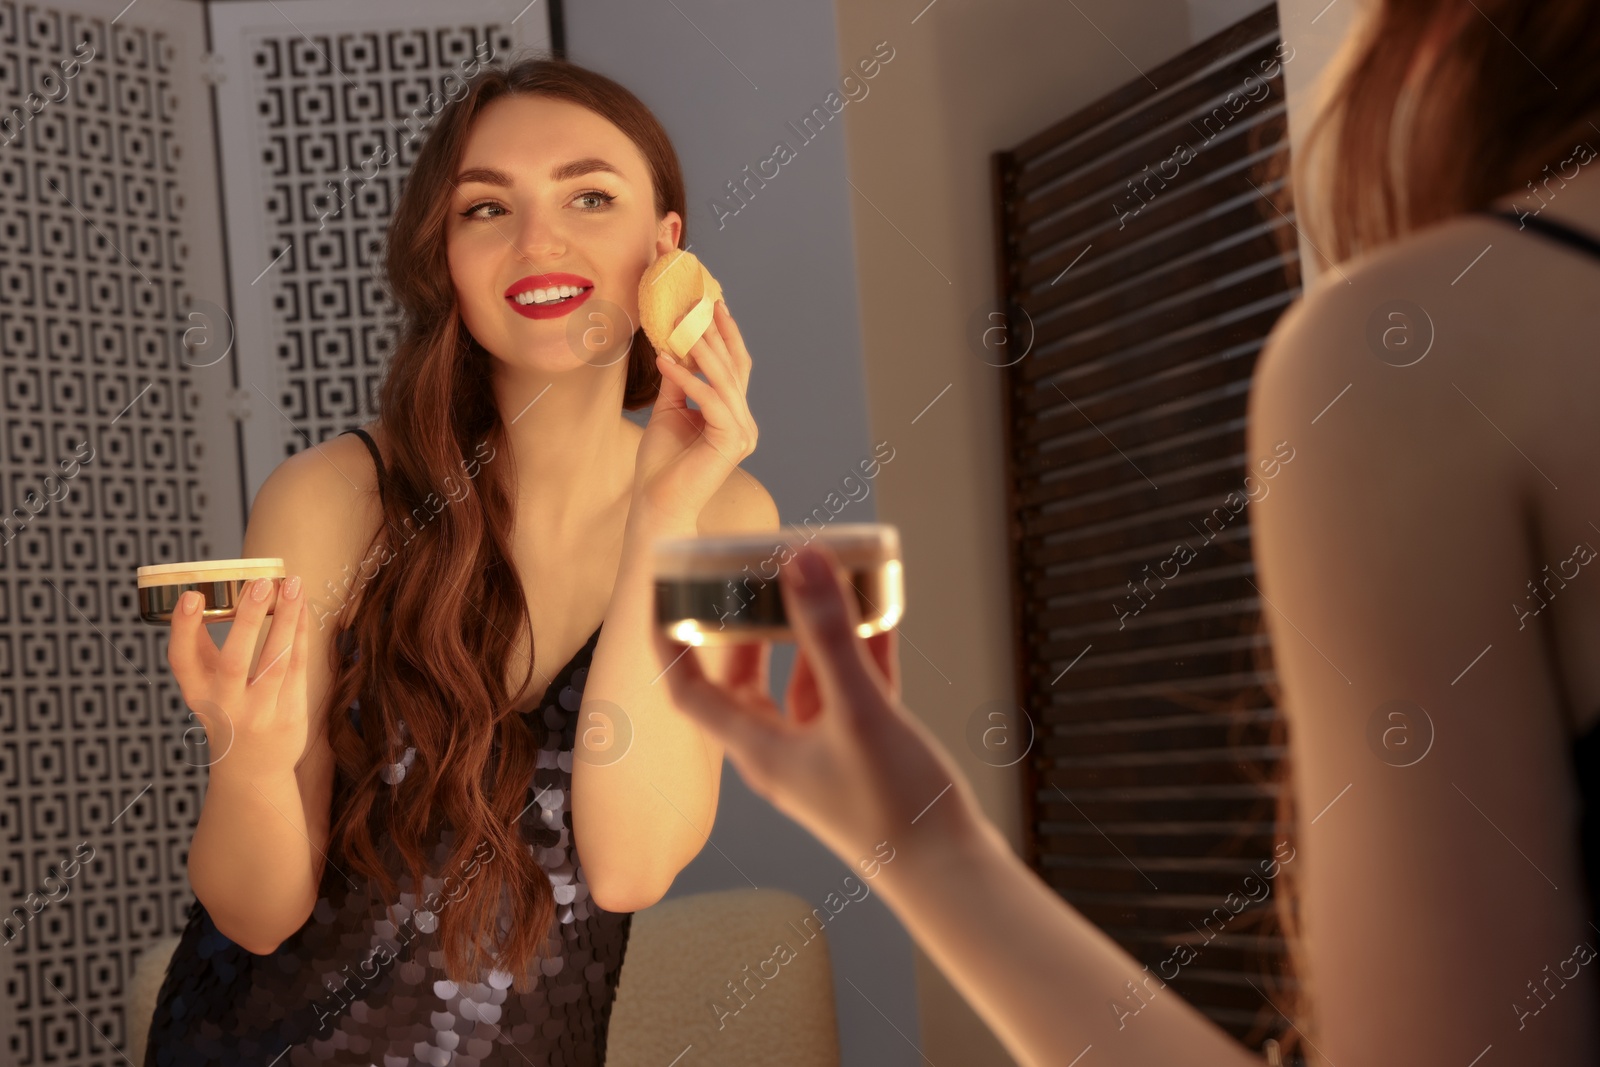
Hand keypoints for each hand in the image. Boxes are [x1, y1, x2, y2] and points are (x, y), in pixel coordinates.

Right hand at [166, 576, 310, 781]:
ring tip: (293, 584)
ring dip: (287, 619)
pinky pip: (298, 666)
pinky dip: (301, 633)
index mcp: (197, 696)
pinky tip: (302, 606)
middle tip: (261, 584)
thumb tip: (202, 595)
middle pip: (234, 661)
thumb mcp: (204, 686)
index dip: (183, 628)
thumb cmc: (226, 713)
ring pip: (276, 661)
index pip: (181, 661)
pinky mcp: (290, 715)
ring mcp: (260, 714)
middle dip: (249, 621)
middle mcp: (225, 707)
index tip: (191, 595)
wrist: (251, 771)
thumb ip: (202, 647)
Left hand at [632, 297, 758, 526]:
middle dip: (717, 333)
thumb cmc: (660, 465)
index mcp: (732, 417)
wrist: (657, 504)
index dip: (726, 335)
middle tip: (702, 301)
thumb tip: (673, 347)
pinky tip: (665, 362)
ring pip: (725, 381)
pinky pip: (711, 400)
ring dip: (702, 349)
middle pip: (734, 368)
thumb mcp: (667, 412)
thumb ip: (677, 383)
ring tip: (681, 323)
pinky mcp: (732, 442)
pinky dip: (687, 379)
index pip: (734, 368)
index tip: (713, 304)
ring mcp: (742, 433)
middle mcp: (743, 423)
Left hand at [655, 544, 980, 867]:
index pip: (690, 691)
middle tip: (751, 575)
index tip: (664, 591)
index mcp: (760, 750)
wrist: (953, 876)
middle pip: (745, 679)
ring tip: (822, 580)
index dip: (670, 641)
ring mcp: (827, 753)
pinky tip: (877, 611)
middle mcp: (784, 752)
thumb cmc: (896, 811)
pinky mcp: (867, 753)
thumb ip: (830, 637)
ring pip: (806, 680)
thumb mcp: (859, 712)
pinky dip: (859, 651)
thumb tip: (801, 562)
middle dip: (747, 626)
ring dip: (812, 633)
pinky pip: (852, 689)